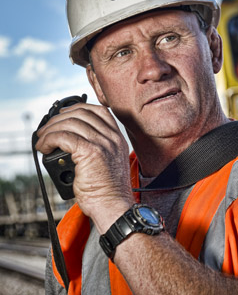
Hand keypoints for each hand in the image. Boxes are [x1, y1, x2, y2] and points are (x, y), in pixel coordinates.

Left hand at [35, 103, 133, 230]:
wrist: (113, 206)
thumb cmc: (108, 191)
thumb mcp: (109, 162)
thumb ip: (98, 147)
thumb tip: (71, 139)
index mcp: (118, 139)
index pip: (99, 111)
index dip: (78, 109)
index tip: (64, 116)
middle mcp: (112, 138)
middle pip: (82, 113)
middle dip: (59, 118)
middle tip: (47, 129)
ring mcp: (103, 144)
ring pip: (70, 123)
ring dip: (51, 129)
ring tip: (42, 140)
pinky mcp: (90, 152)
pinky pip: (64, 137)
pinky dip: (49, 139)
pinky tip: (44, 147)